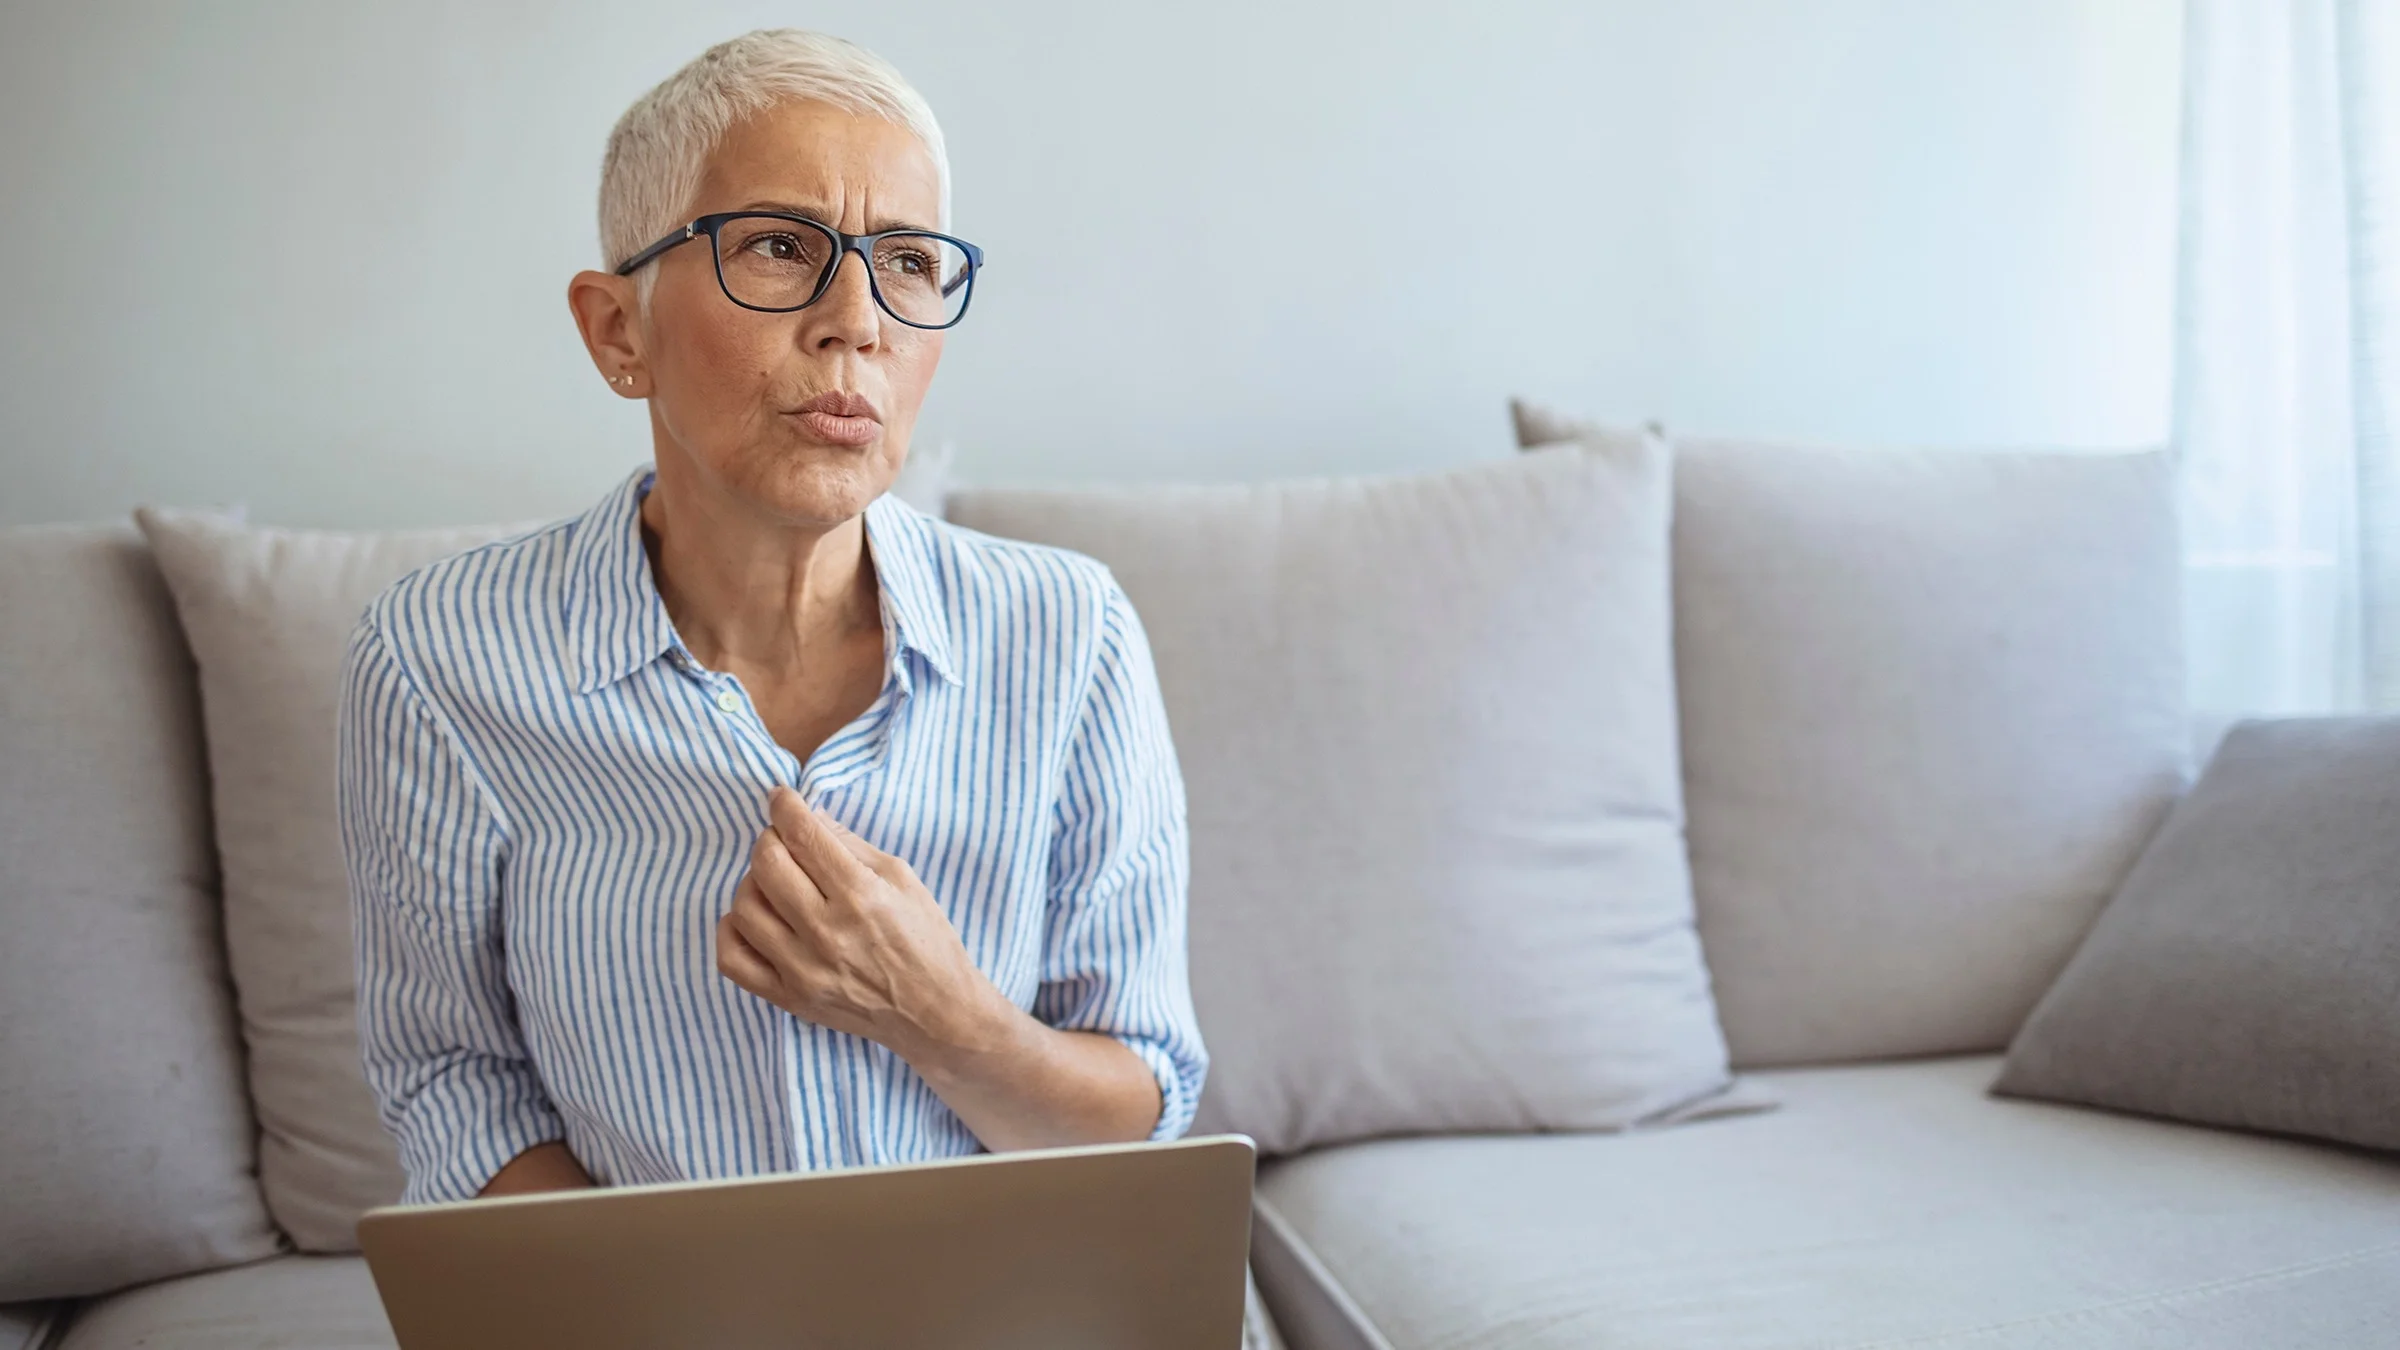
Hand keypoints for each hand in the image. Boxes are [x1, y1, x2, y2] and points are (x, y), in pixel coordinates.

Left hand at [716, 785, 1011, 1067]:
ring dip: (753, 883)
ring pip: (743, 907)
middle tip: (784, 841)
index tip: (781, 798)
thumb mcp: (903, 879)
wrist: (936, 1014)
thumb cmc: (927, 941)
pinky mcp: (789, 998)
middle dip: (770, 839)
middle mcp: (826, 932)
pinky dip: (732, 930)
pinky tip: (755, 920)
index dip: (784, 806)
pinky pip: (732, 959)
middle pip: (767, 864)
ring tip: (775, 884)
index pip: (802, 835)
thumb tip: (809, 817)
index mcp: (860, 895)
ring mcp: (803, 969)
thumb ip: (852, 846)